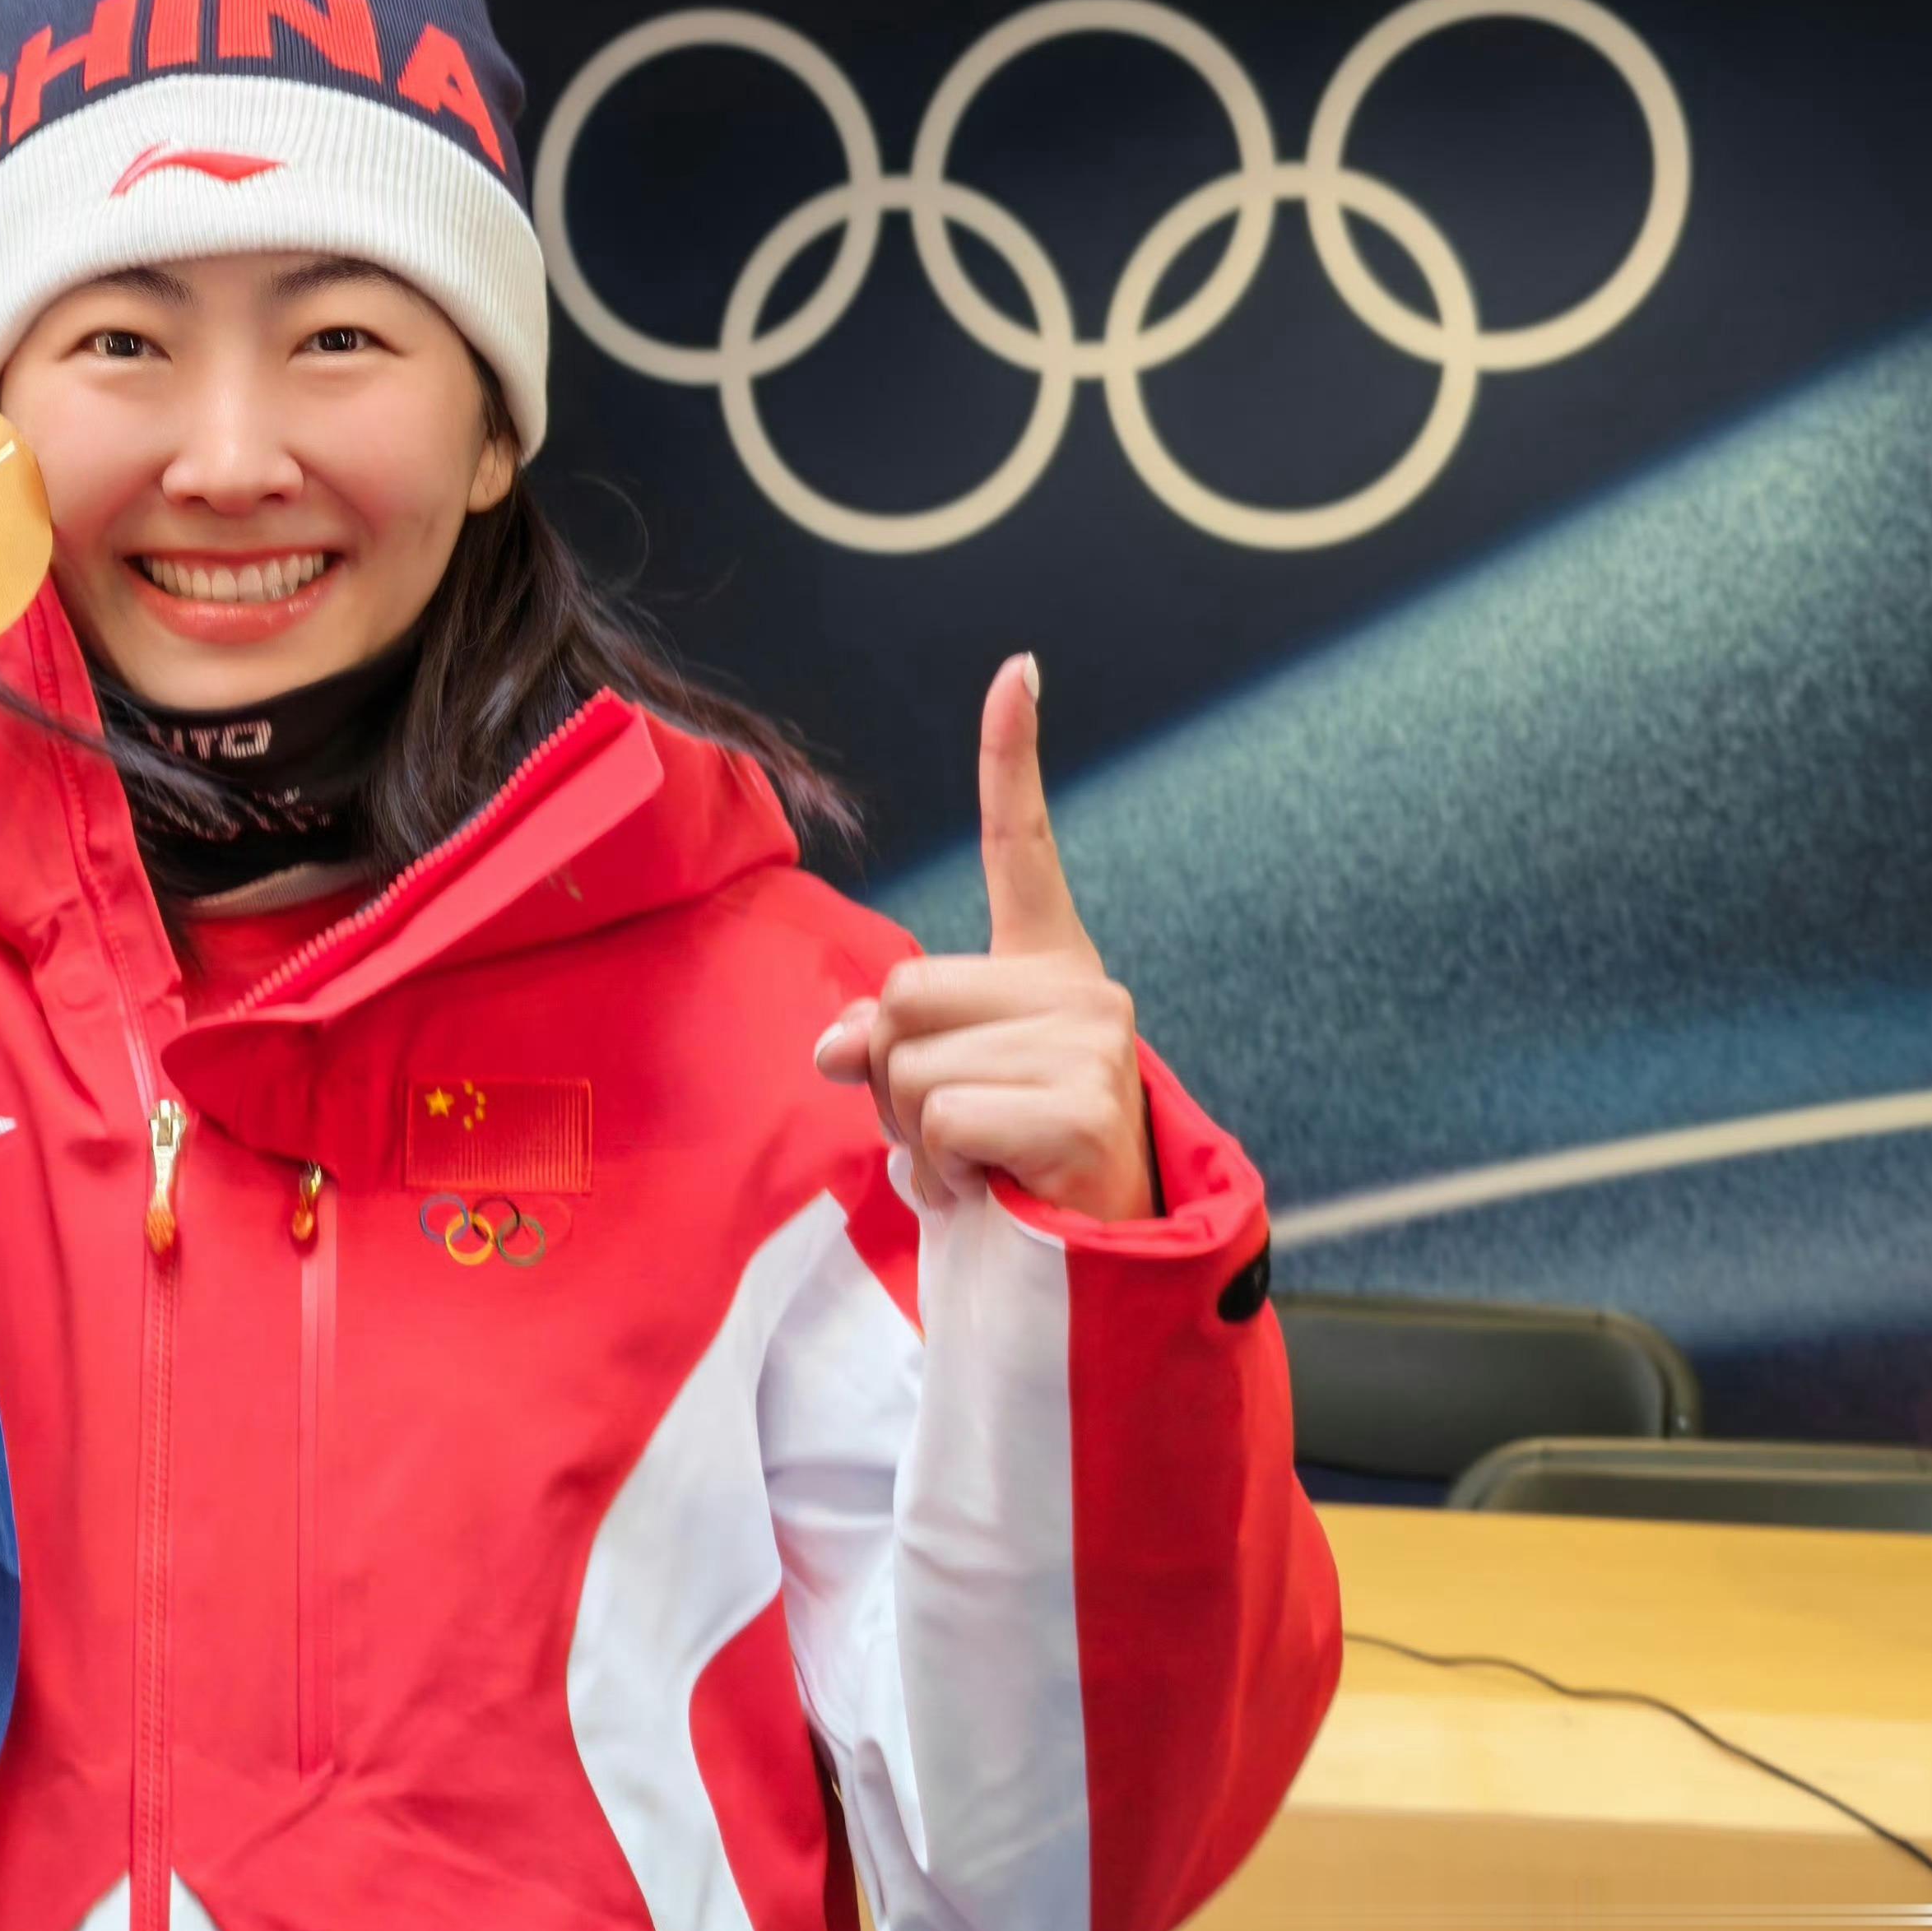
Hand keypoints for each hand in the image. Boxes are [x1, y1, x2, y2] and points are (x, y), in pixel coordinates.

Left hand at [812, 654, 1155, 1223]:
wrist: (1098, 1261)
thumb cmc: (1013, 1164)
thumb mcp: (943, 1086)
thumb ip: (888, 1041)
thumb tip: (833, 1042)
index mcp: (1049, 967)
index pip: (1025, 845)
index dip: (1014, 756)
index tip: (1018, 669)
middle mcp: (1081, 990)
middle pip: (902, 994)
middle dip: (890, 1074)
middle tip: (946, 1126)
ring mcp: (1090, 1044)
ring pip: (909, 1062)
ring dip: (911, 1131)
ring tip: (974, 1162)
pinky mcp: (1082, 1107)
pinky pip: (941, 1120)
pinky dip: (938, 1170)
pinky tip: (989, 1187)